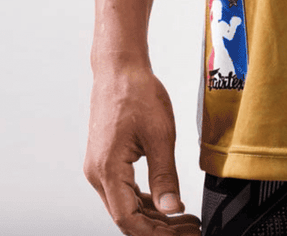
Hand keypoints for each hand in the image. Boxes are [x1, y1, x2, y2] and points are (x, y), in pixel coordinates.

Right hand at [84, 63, 200, 234]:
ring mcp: (99, 168)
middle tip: (189, 229)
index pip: (128, 220)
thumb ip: (165, 176)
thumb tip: (171, 208)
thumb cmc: (136, 93)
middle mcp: (97, 174)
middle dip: (159, 228)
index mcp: (107, 170)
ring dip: (153, 216)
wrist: (120, 68)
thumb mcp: (160, 135)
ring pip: (125, 206)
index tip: (181, 234)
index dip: (155, 233)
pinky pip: (123, 191)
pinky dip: (144, 200)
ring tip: (183, 218)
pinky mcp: (106, 161)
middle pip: (126, 217)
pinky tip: (166, 201)